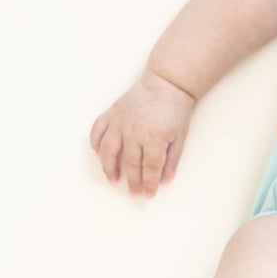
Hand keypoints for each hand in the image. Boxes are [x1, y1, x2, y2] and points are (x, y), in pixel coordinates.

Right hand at [90, 69, 195, 197]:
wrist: (166, 83)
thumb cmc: (175, 109)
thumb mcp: (180, 135)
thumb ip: (172, 159)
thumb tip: (165, 179)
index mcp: (154, 137)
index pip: (150, 167)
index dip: (149, 183)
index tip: (148, 194)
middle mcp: (134, 131)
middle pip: (131, 162)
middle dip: (133, 180)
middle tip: (134, 192)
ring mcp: (120, 121)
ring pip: (109, 150)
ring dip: (108, 167)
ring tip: (112, 179)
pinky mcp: (112, 113)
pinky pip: (97, 130)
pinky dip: (95, 143)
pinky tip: (99, 154)